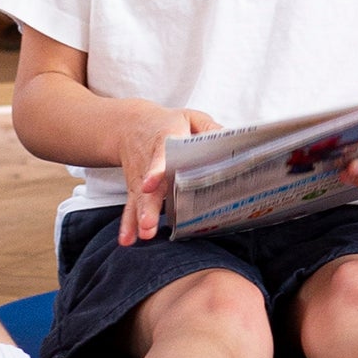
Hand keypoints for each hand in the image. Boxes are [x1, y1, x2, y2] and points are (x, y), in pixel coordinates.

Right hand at [117, 107, 219, 243]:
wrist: (130, 125)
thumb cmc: (168, 123)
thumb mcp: (190, 117)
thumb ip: (209, 128)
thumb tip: (229, 141)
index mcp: (165, 140)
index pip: (160, 155)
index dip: (156, 169)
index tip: (151, 184)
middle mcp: (150, 162)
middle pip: (149, 186)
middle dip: (149, 206)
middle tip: (149, 224)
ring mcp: (141, 179)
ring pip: (140, 200)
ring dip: (140, 218)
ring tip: (144, 234)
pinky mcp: (136, 190)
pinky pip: (130, 207)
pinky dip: (127, 224)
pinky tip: (127, 240)